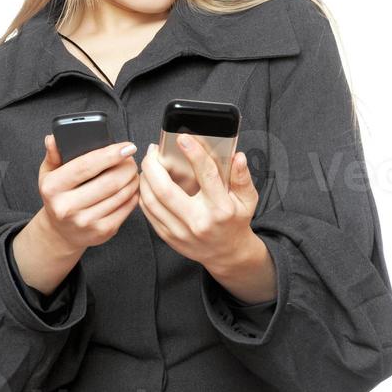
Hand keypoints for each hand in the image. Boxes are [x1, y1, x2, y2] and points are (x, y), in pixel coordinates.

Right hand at [37, 134, 139, 253]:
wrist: (61, 232)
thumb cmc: (58, 196)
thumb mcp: (49, 174)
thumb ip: (53, 154)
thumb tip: (52, 138)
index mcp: (53, 188)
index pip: (85, 166)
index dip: (110, 154)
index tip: (127, 146)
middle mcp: (67, 207)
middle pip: (109, 182)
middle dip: (126, 167)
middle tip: (131, 160)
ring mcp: (85, 222)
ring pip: (120, 195)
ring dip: (132, 180)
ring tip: (132, 172)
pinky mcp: (102, 232)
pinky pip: (126, 209)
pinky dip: (133, 195)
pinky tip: (132, 188)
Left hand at [138, 134, 258, 268]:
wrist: (227, 254)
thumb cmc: (235, 222)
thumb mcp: (247, 199)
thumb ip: (242, 177)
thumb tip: (237, 156)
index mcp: (220, 208)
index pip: (206, 176)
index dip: (194, 153)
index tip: (183, 138)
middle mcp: (198, 221)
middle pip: (165, 190)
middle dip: (153, 166)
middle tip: (153, 150)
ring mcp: (180, 231)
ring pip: (151, 201)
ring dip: (145, 178)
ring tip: (148, 164)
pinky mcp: (168, 237)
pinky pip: (148, 212)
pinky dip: (143, 193)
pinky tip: (147, 181)